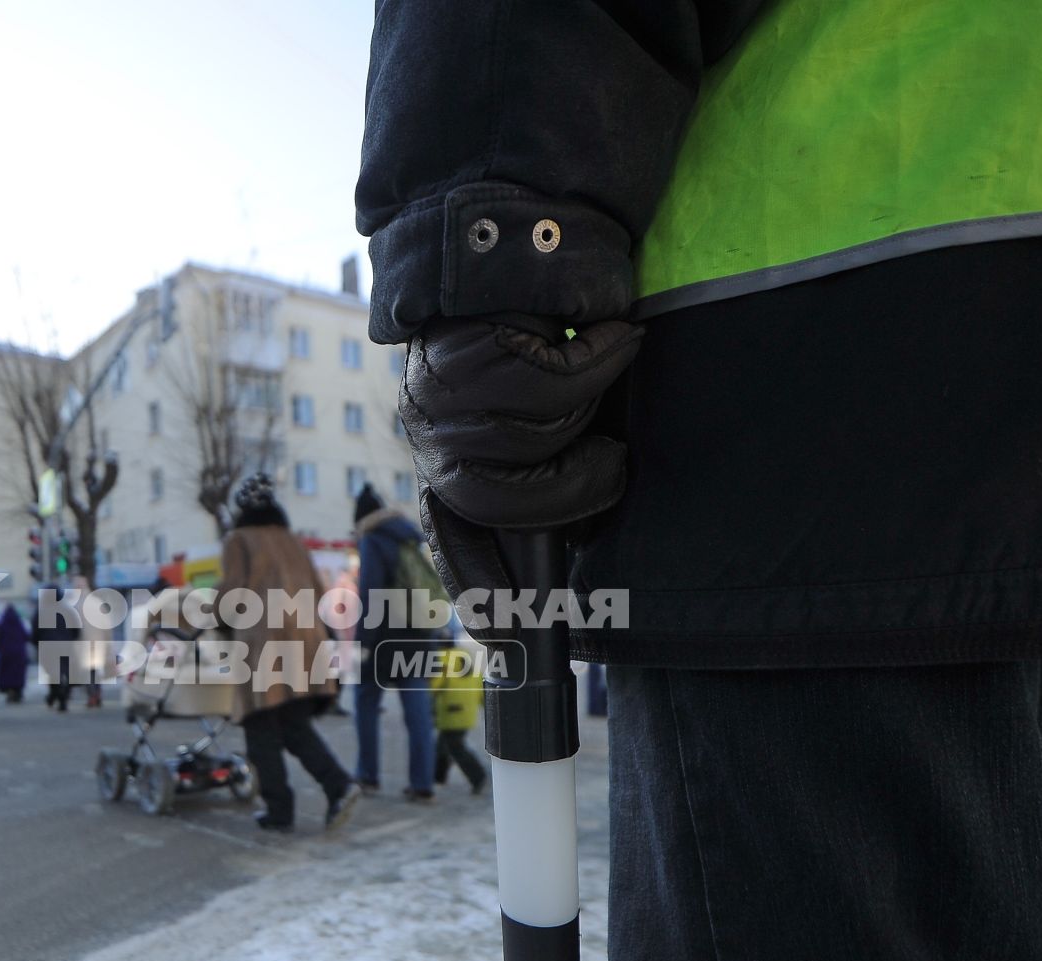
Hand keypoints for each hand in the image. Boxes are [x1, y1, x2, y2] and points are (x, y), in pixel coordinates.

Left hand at [399, 316, 639, 613]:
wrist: (523, 241)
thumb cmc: (553, 341)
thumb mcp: (550, 420)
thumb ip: (548, 472)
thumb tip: (575, 548)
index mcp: (447, 462)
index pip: (452, 539)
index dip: (480, 589)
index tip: (509, 639)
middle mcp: (429, 435)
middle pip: (490, 500)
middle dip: (565, 492)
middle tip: (612, 462)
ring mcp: (435, 393)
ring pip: (524, 435)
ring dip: (581, 407)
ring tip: (597, 370)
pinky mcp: (460, 345)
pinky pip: (543, 379)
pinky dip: (593, 359)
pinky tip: (607, 338)